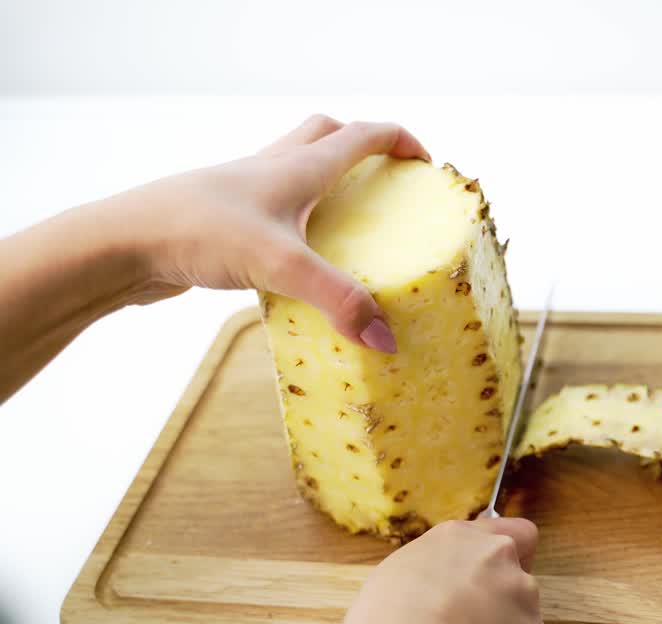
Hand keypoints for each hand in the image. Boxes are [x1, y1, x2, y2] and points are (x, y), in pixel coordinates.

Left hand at [121, 114, 430, 351]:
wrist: (120, 243)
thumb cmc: (197, 234)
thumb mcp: (280, 266)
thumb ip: (338, 300)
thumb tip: (387, 338)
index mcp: (297, 166)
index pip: (362, 134)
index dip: (400, 142)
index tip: (427, 166)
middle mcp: (272, 169)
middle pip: (325, 134)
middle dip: (362, 147)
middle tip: (387, 180)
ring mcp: (245, 193)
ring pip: (295, 167)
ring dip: (327, 179)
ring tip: (351, 221)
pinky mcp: (224, 222)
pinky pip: (272, 207)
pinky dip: (297, 219)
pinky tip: (301, 260)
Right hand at [336, 518, 547, 623]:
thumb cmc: (388, 621)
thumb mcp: (391, 580)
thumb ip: (427, 576)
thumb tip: (429, 595)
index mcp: (459, 539)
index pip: (511, 531)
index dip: (511, 553)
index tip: (492, 575)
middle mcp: (498, 558)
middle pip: (516, 577)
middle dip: (501, 603)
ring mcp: (522, 595)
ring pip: (522, 617)